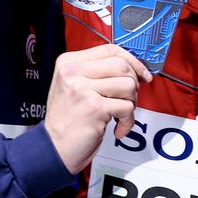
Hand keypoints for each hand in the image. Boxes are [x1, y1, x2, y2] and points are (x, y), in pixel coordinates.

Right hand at [45, 44, 150, 173]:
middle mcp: (73, 72)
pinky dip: (128, 121)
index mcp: (68, 62)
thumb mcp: (74, 86)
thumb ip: (98, 72)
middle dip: (133, 85)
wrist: (54, 148)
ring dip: (131, 103)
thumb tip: (133, 67)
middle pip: (122, 66)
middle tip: (126, 101)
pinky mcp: (94, 107)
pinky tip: (117, 129)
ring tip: (119, 115)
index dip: (132, 61)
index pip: (110, 49)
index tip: (142, 74)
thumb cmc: (69, 119)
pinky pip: (127, 107)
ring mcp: (83, 89)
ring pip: (128, 85)